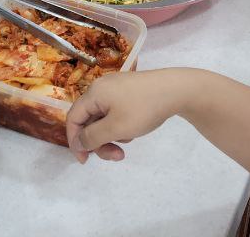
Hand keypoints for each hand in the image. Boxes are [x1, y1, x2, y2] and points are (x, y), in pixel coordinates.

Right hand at [66, 70, 190, 161]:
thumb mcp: (115, 128)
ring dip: (112, 135)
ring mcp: (116, 89)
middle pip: (89, 120)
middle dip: (100, 141)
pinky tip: (136, 129)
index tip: (85, 161)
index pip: (73, 118)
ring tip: (130, 140)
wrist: (176, 90)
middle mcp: (102, 88)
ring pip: (104, 119)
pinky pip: (115, 113)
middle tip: (116, 156)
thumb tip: (77, 142)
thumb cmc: (143, 108)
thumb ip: (92, 137)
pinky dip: (121, 125)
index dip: (75, 141)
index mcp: (94, 93)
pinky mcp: (129, 92)